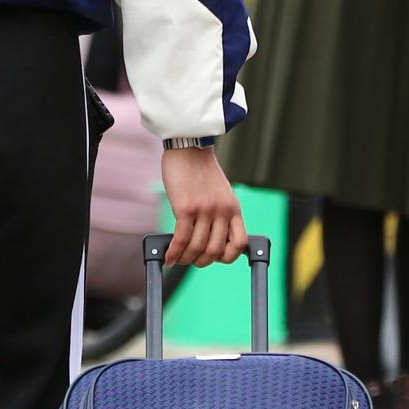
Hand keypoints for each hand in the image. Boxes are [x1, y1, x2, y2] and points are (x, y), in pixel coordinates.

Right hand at [155, 145, 246, 265]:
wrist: (189, 147)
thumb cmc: (200, 171)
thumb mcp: (220, 193)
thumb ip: (219, 214)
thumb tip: (207, 239)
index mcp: (233, 209)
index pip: (240, 243)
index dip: (227, 257)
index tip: (215, 258)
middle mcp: (222, 211)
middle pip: (215, 250)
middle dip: (201, 261)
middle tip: (191, 260)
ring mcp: (205, 210)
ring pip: (197, 248)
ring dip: (185, 259)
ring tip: (177, 259)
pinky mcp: (186, 208)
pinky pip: (181, 239)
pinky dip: (174, 252)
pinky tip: (168, 256)